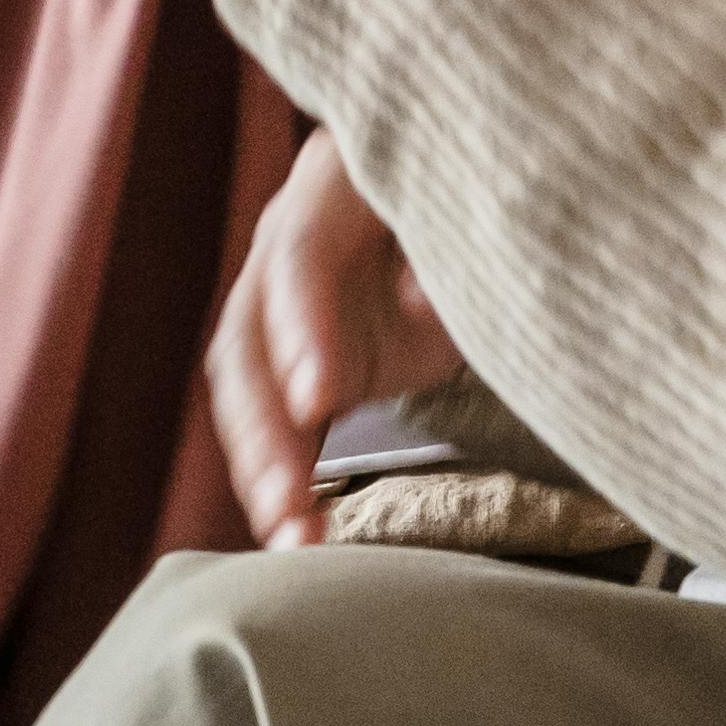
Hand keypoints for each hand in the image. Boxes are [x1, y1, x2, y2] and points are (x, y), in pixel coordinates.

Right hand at [210, 124, 460, 549]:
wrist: (473, 208)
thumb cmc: (478, 204)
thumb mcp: (477, 212)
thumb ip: (450, 247)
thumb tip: (419, 300)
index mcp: (333, 189)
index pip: (299, 255)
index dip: (301, 328)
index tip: (315, 401)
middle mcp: (289, 246)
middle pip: (249, 336)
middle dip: (263, 425)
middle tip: (286, 495)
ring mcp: (286, 309)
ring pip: (247, 391)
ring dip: (262, 467)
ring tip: (289, 533)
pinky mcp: (301, 366)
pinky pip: (278, 426)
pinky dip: (285, 481)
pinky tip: (298, 536)